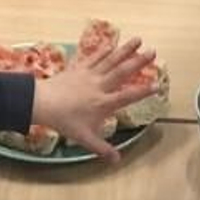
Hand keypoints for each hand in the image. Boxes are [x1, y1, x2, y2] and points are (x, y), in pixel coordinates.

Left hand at [33, 36, 156, 160]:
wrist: (41, 103)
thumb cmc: (64, 121)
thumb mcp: (84, 138)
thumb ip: (102, 148)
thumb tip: (117, 160)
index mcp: (103, 103)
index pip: (128, 96)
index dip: (143, 91)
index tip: (157, 85)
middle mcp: (99, 86)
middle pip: (122, 71)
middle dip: (139, 61)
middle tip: (153, 51)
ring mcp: (89, 74)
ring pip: (110, 59)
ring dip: (125, 49)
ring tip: (138, 39)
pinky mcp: (78, 68)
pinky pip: (93, 57)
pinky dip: (102, 50)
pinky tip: (111, 44)